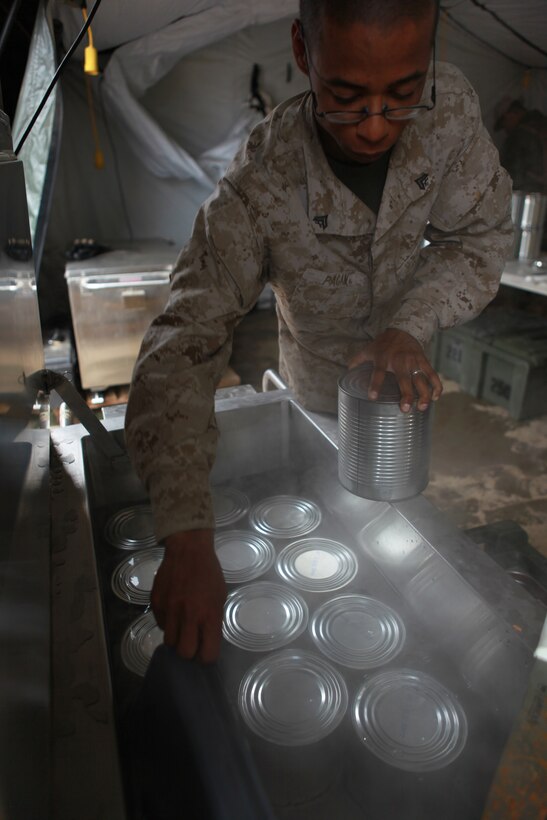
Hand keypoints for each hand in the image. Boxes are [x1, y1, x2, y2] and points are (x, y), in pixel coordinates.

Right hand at [151, 529, 226, 662]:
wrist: (188, 550)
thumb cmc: (209, 573)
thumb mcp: (220, 596)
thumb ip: (213, 620)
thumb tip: (206, 640)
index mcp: (209, 615)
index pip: (207, 654)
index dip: (206, 657)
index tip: (205, 652)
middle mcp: (189, 616)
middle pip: (184, 653)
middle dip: (189, 651)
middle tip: (191, 641)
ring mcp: (170, 610)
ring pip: (169, 642)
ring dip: (176, 638)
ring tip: (181, 625)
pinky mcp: (156, 603)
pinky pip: (161, 624)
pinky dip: (167, 623)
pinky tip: (173, 610)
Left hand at [349, 328, 442, 412]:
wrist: (403, 329)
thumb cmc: (383, 344)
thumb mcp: (368, 349)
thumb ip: (357, 361)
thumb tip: (346, 372)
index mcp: (383, 359)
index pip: (378, 373)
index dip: (375, 385)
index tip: (373, 397)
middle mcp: (399, 361)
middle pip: (404, 380)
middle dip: (406, 395)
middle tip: (405, 409)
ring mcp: (413, 361)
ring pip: (420, 379)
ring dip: (423, 394)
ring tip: (422, 407)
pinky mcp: (424, 360)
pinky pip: (432, 374)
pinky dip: (436, 385)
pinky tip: (436, 397)